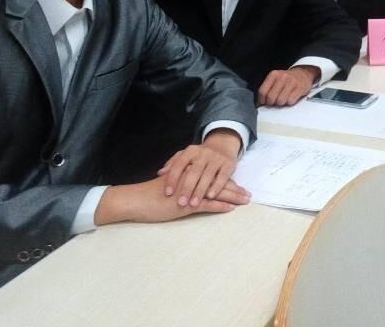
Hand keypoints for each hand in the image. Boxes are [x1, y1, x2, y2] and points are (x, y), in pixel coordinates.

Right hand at [94, 175, 249, 225]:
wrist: (136, 200)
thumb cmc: (150, 195)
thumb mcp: (170, 187)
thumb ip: (182, 185)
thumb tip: (192, 189)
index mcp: (189, 175)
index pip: (211, 177)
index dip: (226, 181)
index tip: (238, 185)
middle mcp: (192, 181)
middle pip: (218, 184)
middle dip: (235, 189)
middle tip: (248, 194)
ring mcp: (190, 192)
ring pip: (216, 193)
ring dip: (233, 197)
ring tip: (245, 200)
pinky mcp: (186, 204)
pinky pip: (207, 204)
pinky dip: (220, 206)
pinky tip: (230, 208)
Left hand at [156, 130, 241, 207]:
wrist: (223, 145)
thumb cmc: (200, 156)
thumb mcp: (186, 156)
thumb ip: (173, 164)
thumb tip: (160, 173)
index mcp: (190, 151)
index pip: (179, 164)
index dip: (172, 178)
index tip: (167, 193)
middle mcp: (203, 153)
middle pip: (193, 171)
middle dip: (187, 188)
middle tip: (181, 203)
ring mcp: (216, 158)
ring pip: (208, 175)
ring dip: (200, 191)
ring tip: (194, 204)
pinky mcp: (228, 163)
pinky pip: (222, 176)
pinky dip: (217, 186)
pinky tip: (211, 197)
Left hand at [257, 65, 317, 105]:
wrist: (303, 74)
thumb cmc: (286, 80)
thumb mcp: (275, 79)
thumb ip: (267, 89)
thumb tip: (259, 103)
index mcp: (273, 74)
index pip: (262, 91)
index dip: (262, 100)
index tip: (264, 103)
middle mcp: (282, 77)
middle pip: (271, 97)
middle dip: (272, 103)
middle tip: (274, 102)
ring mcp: (292, 82)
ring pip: (280, 101)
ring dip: (281, 103)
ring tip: (283, 99)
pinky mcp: (300, 88)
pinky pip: (290, 101)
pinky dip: (289, 102)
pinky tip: (290, 98)